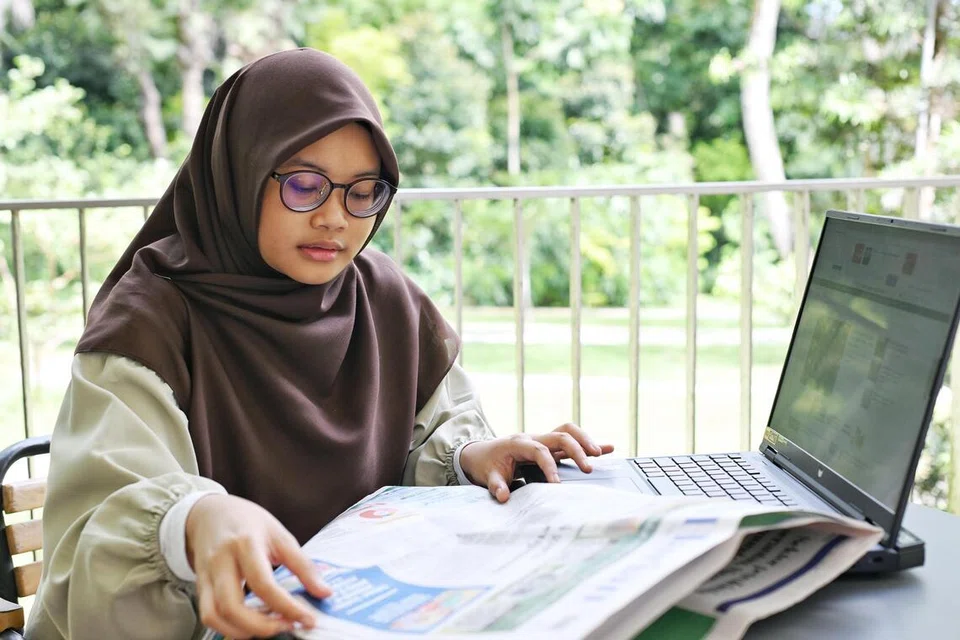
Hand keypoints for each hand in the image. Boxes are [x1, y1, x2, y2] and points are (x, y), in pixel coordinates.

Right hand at [186, 494, 331, 638]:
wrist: (211, 512)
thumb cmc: (248, 522)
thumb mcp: (280, 534)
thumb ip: (302, 565)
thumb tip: (324, 592)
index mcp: (245, 543)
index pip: (264, 584)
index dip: (286, 607)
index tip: (307, 620)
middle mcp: (221, 561)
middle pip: (232, 606)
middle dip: (261, 626)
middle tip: (287, 626)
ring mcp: (206, 575)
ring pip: (214, 615)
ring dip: (243, 631)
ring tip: (270, 627)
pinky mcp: (200, 586)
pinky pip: (208, 615)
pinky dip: (229, 627)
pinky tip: (250, 624)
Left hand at [458, 423, 614, 502]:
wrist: (481, 453)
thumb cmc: (486, 464)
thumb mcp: (487, 476)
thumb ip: (496, 486)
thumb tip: (503, 497)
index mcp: (518, 443)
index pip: (539, 450)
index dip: (549, 466)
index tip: (556, 485)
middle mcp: (533, 437)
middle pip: (560, 435)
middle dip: (576, 450)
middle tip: (587, 468)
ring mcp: (542, 439)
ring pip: (568, 432)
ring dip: (584, 440)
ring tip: (599, 454)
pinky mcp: (549, 445)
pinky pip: (571, 440)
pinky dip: (589, 443)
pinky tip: (608, 449)